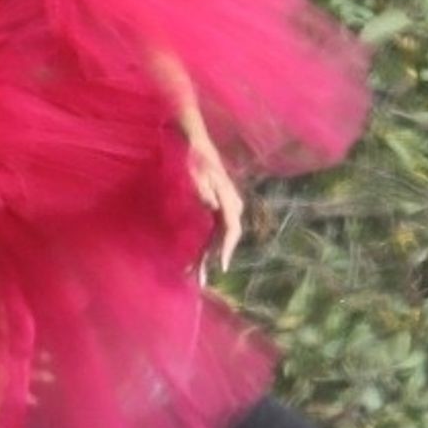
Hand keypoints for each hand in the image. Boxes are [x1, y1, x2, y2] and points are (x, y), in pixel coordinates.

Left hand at [186, 140, 242, 271]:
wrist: (197, 146)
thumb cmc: (196, 158)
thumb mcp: (197, 173)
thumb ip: (204, 189)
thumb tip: (211, 205)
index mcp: (229, 200)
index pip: (232, 230)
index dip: (226, 249)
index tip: (221, 266)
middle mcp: (231, 208)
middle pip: (225, 240)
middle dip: (213, 260)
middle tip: (202, 281)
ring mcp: (224, 211)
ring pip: (219, 240)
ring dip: (208, 258)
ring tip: (196, 277)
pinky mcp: (216, 212)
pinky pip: (213, 234)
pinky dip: (205, 248)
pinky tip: (197, 262)